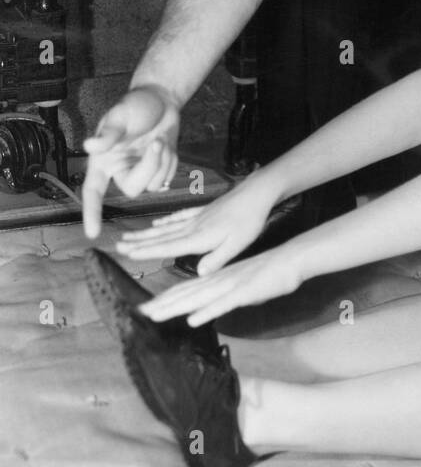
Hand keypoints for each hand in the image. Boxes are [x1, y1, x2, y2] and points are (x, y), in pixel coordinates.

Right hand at [81, 86, 180, 238]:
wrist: (161, 99)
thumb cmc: (135, 104)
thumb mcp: (119, 114)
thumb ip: (108, 133)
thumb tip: (90, 146)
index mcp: (103, 160)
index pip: (93, 191)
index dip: (91, 213)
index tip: (92, 234)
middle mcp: (120, 169)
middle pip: (133, 189)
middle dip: (149, 167)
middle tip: (156, 142)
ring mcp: (141, 171)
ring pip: (154, 185)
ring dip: (162, 161)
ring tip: (160, 139)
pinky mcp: (160, 169)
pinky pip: (168, 177)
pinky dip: (171, 161)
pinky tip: (166, 144)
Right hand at [116, 172, 278, 274]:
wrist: (257, 193)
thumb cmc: (249, 221)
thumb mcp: (237, 244)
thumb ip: (216, 259)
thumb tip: (198, 273)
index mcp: (200, 238)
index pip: (169, 247)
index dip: (147, 252)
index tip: (127, 254)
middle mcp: (194, 227)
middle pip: (161, 237)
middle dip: (138, 243)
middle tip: (117, 246)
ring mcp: (197, 217)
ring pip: (166, 227)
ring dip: (146, 233)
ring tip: (128, 236)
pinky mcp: (204, 210)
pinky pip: (179, 217)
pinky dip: (166, 221)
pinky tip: (157, 224)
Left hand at [137, 246, 302, 326]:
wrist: (290, 260)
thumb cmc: (268, 273)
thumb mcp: (241, 284)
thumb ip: (223, 293)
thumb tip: (209, 304)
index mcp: (217, 279)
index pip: (186, 289)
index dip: (166, 298)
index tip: (147, 308)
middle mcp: (219, 281)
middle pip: (186, 293)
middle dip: (163, 304)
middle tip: (140, 313)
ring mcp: (231, 286)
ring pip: (198, 298)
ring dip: (176, 307)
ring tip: (156, 315)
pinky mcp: (245, 292)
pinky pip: (223, 304)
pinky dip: (207, 312)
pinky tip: (193, 319)